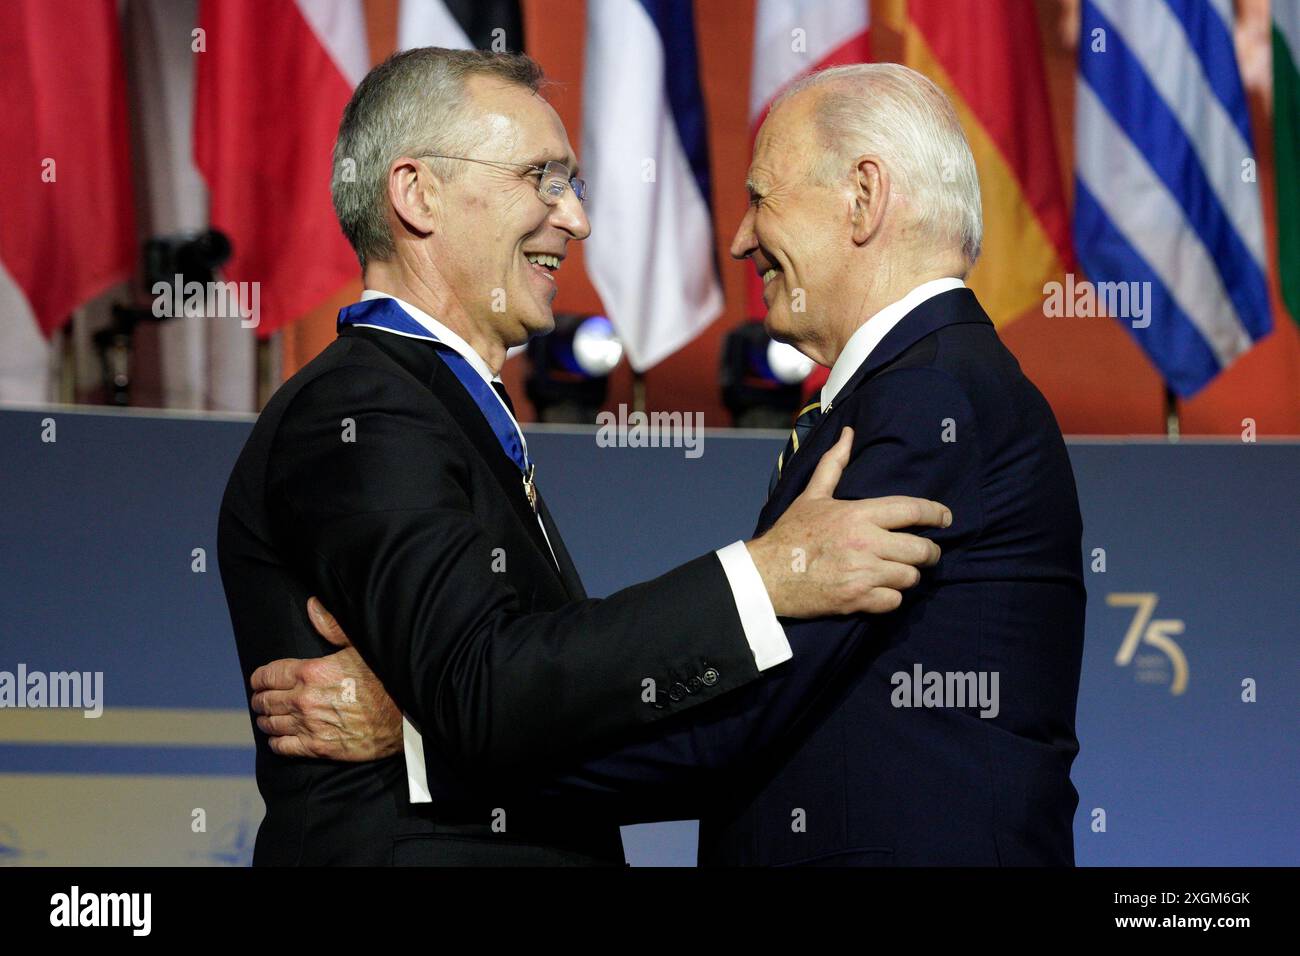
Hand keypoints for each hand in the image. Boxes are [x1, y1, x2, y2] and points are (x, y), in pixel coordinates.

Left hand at [249, 597, 402, 760]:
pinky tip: (277, 739)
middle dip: (260, 698)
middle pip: (266, 700)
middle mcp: (304, 699)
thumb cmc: (385, 679)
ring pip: (271, 723)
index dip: (259, 678)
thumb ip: (332, 626)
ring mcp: (309, 725)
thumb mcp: (360, 646)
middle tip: (260, 699)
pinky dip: (276, 742)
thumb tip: (312, 605)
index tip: (258, 680)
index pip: (269, 674)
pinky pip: (283, 747)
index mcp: (311, 671)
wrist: (405, 717)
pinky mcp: (318, 748)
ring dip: (266, 720)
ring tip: (267, 718)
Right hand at [747, 427, 949, 616]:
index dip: (937, 513)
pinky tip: (879, 591)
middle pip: (922, 549)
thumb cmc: (790, 533)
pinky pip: (894, 601)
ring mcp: (863, 573)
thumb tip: (849, 433)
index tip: (946, 518)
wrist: (766, 575)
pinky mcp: (857, 599)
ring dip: (906, 576)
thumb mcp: (812, 495)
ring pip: (910, 577)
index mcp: (858, 514)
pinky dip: (890, 598)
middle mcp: (866, 543)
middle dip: (929, 553)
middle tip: (925, 554)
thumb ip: (835, 464)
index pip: (913, 510)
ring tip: (896, 572)